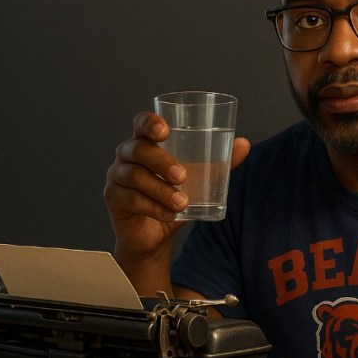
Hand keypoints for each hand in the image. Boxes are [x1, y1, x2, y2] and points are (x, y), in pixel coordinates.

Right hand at [104, 111, 249, 263]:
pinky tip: (169, 214)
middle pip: (138, 149)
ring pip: (135, 176)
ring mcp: (117, 175)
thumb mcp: (200, 179)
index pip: (141, 123)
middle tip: (183, 176)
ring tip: (182, 203)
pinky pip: (131, 199)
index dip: (149, 122)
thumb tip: (244, 144)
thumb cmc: (174, 197)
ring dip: (160, 190)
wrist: (156, 234)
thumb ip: (220, 162)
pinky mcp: (113, 198)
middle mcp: (127, 154)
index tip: (165, 130)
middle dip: (161, 161)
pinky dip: (152, 207)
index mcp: (146, 142)